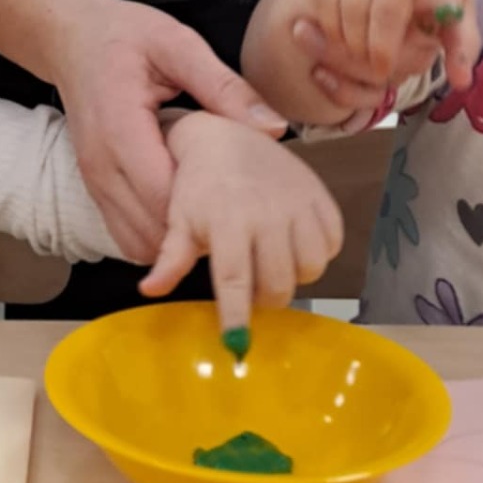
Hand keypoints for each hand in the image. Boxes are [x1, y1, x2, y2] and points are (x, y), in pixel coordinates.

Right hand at [51, 0, 287, 264]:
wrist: (71, 39)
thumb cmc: (123, 36)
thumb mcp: (178, 45)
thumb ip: (224, 87)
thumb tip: (274, 128)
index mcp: (120, 127)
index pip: (163, 194)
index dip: (206, 209)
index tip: (246, 200)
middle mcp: (101, 165)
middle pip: (153, 229)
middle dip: (198, 231)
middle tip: (241, 214)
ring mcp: (95, 182)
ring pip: (138, 243)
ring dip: (178, 239)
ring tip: (216, 215)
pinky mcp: (97, 189)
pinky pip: (127, 235)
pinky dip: (159, 236)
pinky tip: (188, 211)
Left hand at [140, 114, 341, 334]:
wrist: (226, 137)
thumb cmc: (198, 186)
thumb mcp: (179, 220)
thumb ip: (170, 259)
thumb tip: (149, 290)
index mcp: (228, 221)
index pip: (235, 278)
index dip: (237, 315)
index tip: (237, 344)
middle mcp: (267, 213)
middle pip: (278, 284)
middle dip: (265, 299)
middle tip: (252, 289)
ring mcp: (298, 203)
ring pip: (310, 268)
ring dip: (294, 276)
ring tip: (273, 264)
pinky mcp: (321, 196)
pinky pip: (332, 243)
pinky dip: (317, 252)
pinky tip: (295, 244)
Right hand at [290, 0, 477, 108]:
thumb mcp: (455, 5)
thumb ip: (461, 43)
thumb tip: (461, 82)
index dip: (442, 12)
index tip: (440, 31)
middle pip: (386, 14)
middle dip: (380, 51)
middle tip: (381, 72)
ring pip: (351, 10)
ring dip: (353, 43)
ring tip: (362, 57)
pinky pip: (327, 0)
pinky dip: (331, 27)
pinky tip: (342, 38)